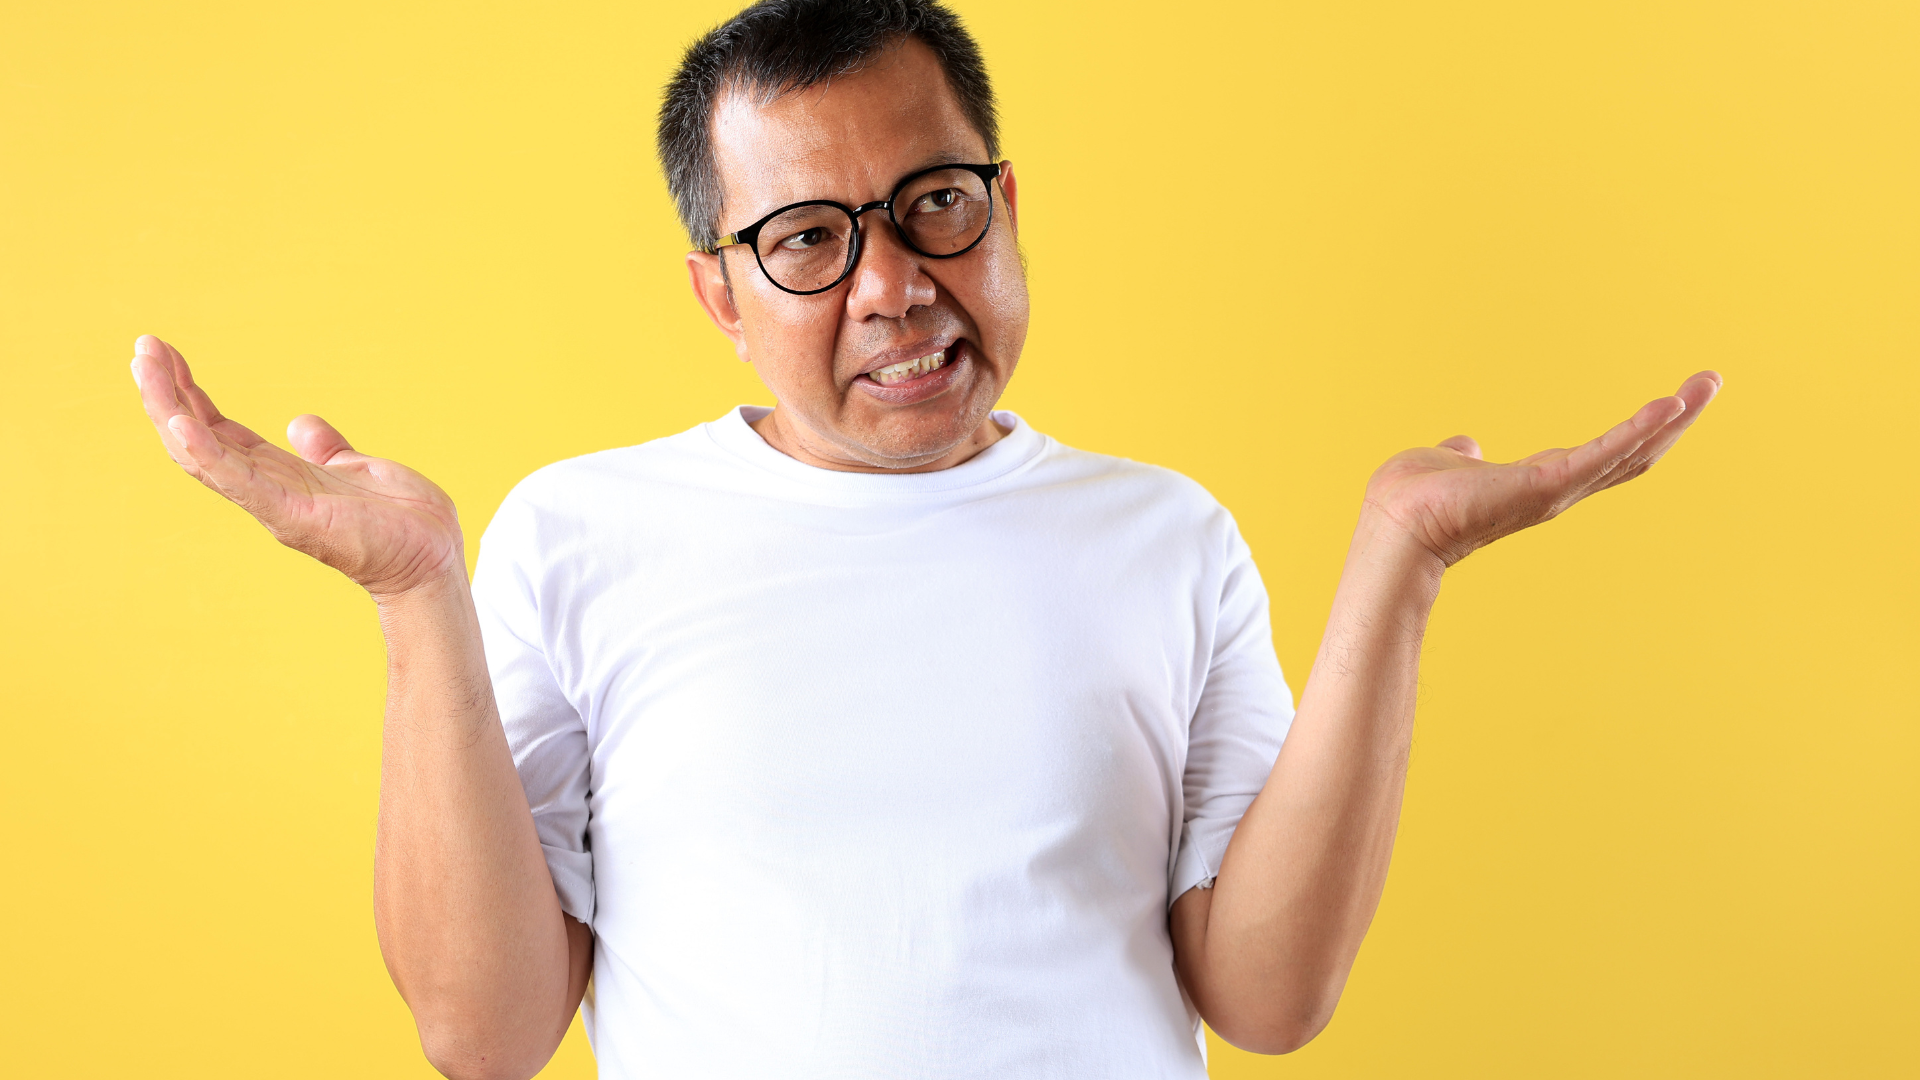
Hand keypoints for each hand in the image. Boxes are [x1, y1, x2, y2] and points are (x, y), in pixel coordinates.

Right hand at [130, 335, 463, 600]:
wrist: (437, 560)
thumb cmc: (403, 522)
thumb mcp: (358, 470)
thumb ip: (326, 449)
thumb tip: (301, 423)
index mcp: (281, 476)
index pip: (219, 431)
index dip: (188, 394)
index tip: (164, 354)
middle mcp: (268, 491)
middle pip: (198, 439)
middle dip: (165, 394)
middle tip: (141, 349)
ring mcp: (277, 506)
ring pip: (205, 456)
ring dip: (171, 410)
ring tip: (146, 369)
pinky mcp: (295, 518)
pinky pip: (241, 483)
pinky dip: (208, 454)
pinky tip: (181, 422)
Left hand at [1363, 371, 1722, 567]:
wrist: (1394, 527)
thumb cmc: (1413, 502)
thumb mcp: (1449, 465)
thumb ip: (1464, 455)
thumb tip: (1464, 445)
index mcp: (1538, 482)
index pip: (1603, 455)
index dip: (1639, 431)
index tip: (1672, 402)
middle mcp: (1557, 490)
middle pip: (1632, 454)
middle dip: (1675, 420)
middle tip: (1711, 382)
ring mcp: (1556, 491)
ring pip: (1628, 452)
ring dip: (1671, 418)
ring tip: (1706, 384)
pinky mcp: (1547, 486)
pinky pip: (1603, 453)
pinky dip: (1638, 429)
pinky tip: (1669, 405)